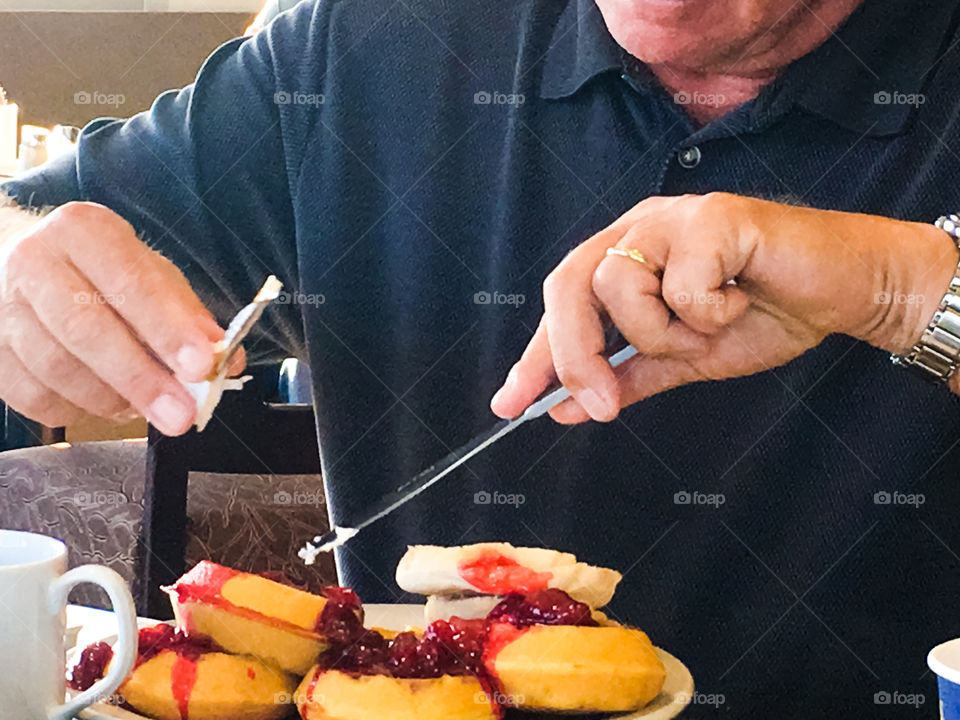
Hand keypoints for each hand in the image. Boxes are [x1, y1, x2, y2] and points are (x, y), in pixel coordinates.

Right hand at [0, 201, 243, 434]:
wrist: (18, 259)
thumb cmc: (99, 270)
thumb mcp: (150, 272)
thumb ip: (188, 315)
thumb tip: (224, 361)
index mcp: (84, 231)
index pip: (130, 283)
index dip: (167, 329)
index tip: (200, 365)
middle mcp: (34, 262)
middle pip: (87, 330)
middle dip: (141, 379)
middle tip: (180, 414)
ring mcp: (3, 307)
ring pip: (57, 369)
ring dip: (111, 399)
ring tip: (144, 406)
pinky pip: (34, 397)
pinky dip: (77, 409)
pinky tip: (103, 401)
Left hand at [491, 193, 958, 423]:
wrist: (841, 292)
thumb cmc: (762, 314)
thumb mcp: (683, 359)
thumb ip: (626, 377)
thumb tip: (564, 410)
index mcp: (624, 257)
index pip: (560, 302)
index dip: (534, 356)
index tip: (509, 406)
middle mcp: (637, 229)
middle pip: (568, 285)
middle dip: (577, 354)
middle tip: (602, 405)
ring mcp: (672, 217)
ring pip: (623, 291)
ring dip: (668, 333)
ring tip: (713, 322)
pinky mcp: (713, 217)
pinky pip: (684, 288)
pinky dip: (712, 312)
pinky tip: (742, 296)